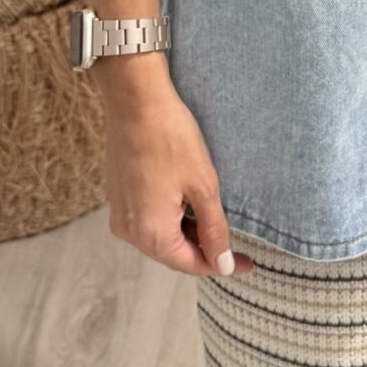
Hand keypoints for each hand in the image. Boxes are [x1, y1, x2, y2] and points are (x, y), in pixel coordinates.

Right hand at [99, 65, 255, 277]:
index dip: (221, 264)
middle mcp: (129, 231)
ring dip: (189, 232)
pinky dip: (172, 218)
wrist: (135, 101)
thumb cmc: (171, 140)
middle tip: (238, 242)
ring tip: (216, 218)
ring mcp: (120, 213)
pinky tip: (190, 203)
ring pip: (162, 236)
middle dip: (205, 249)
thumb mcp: (203, 187)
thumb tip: (222, 265)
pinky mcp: (118, 196)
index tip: (248, 262)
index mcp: (150, 233)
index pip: (191, 263)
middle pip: (174, 253)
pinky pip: (149, 220)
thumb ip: (214, 230)